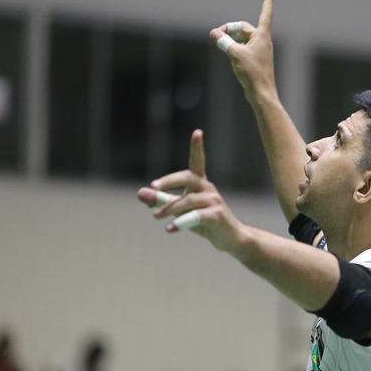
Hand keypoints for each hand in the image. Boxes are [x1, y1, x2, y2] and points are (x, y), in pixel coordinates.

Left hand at [137, 130, 245, 251]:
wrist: (230, 238)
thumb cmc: (204, 221)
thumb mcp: (180, 210)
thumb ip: (161, 201)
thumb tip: (140, 193)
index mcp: (201, 183)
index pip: (198, 161)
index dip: (197, 147)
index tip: (198, 132)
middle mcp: (208, 189)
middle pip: (188, 177)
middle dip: (170, 180)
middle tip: (154, 186)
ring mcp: (214, 202)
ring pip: (188, 201)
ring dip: (170, 208)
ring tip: (156, 217)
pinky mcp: (216, 216)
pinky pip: (194, 217)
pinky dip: (180, 223)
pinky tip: (169, 228)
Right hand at [210, 0, 275, 100]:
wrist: (261, 93)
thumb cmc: (253, 73)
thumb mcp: (235, 54)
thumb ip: (224, 41)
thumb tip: (214, 33)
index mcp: (262, 36)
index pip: (265, 13)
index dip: (267, 1)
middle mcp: (263, 41)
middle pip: (244, 28)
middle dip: (230, 29)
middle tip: (216, 35)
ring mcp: (260, 50)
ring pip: (242, 39)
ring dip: (230, 40)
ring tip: (221, 45)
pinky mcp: (256, 59)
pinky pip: (243, 48)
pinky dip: (234, 48)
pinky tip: (228, 54)